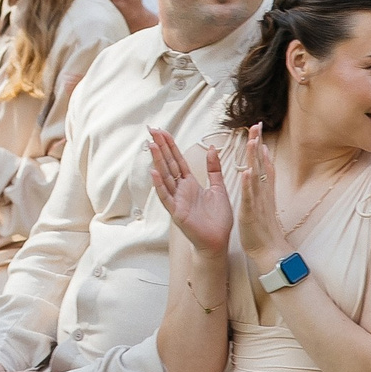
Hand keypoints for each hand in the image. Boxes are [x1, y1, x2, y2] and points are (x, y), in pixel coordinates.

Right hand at [146, 127, 233, 255]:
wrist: (218, 241)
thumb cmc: (218, 219)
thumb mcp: (219, 188)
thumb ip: (214, 169)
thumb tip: (212, 148)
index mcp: (190, 183)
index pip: (177, 160)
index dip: (170, 145)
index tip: (162, 131)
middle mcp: (180, 189)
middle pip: (169, 164)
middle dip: (161, 147)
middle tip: (152, 130)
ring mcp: (177, 200)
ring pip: (165, 177)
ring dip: (158, 161)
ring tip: (152, 146)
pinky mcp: (176, 212)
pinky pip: (166, 197)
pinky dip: (159, 185)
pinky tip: (154, 173)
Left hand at [237, 124, 284, 282]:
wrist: (269, 250)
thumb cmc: (264, 228)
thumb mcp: (264, 203)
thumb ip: (264, 185)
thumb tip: (262, 168)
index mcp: (265, 191)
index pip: (264, 163)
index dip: (261, 145)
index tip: (258, 128)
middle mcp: (263, 193)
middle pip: (262, 164)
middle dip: (258, 144)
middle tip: (257, 125)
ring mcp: (258, 202)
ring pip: (257, 177)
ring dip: (255, 159)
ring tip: (254, 142)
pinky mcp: (252, 213)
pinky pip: (250, 197)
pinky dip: (249, 184)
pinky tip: (247, 172)